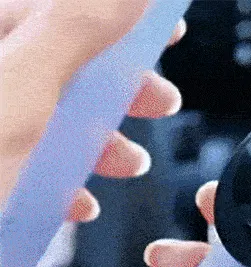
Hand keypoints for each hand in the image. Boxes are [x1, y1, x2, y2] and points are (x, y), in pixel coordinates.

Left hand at [0, 0, 185, 219]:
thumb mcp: (21, 88)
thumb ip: (78, 29)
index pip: (61, 7)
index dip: (123, 14)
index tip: (168, 28)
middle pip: (62, 63)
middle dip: (120, 87)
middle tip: (159, 101)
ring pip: (49, 117)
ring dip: (99, 139)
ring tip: (130, 163)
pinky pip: (29, 163)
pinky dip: (62, 179)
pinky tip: (78, 201)